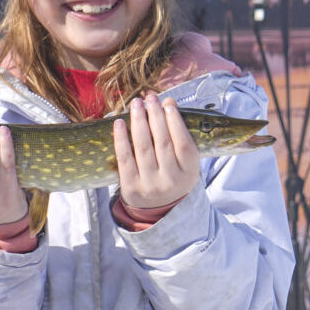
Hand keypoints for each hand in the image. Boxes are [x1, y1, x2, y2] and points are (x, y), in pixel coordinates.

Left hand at [114, 94, 201, 208]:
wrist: (158, 210)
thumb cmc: (173, 177)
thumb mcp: (185, 163)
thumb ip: (179, 136)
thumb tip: (168, 103)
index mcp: (189, 173)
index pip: (183, 143)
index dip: (175, 121)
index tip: (167, 103)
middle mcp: (171, 180)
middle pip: (163, 142)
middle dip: (156, 116)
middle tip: (150, 98)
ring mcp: (150, 185)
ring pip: (143, 147)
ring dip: (139, 121)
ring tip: (136, 104)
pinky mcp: (130, 187)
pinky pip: (125, 158)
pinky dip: (121, 139)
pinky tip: (119, 122)